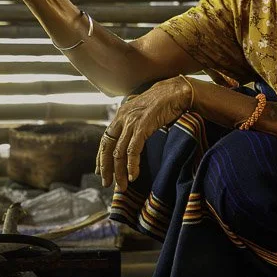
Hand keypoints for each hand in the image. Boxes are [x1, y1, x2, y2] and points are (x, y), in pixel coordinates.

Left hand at [96, 77, 192, 191]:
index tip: (100, 171)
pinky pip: (133, 150)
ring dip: (120, 172)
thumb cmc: (162, 103)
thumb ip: (133, 124)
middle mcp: (122, 119)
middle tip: (107, 183)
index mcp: (120, 116)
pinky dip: (132, 165)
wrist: (175, 91)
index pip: (105, 140)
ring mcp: (132, 122)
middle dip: (106, 168)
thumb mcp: (141, 112)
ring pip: (119, 152)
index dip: (101, 157)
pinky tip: (133, 176)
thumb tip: (129, 138)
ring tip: (122, 185)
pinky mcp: (142, 126)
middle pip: (107, 148)